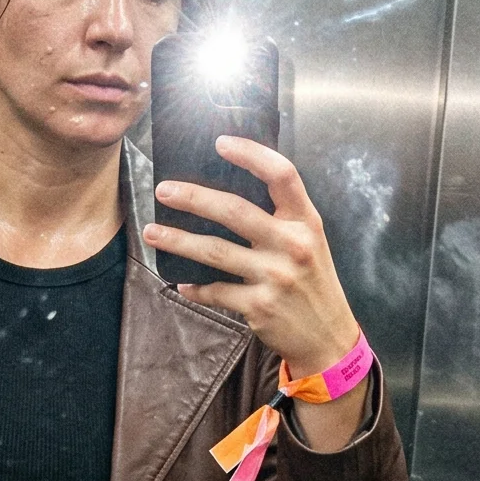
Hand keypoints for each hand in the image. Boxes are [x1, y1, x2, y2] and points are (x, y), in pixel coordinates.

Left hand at [143, 137, 367, 447]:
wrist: (328, 338)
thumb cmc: (312, 283)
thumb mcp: (310, 241)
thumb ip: (281, 217)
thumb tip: (227, 191)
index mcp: (306, 221)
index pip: (282, 175)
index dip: (251, 154)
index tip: (221, 142)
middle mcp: (292, 245)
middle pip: (235, 211)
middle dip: (193, 198)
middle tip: (164, 190)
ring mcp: (275, 277)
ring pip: (215, 251)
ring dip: (178, 240)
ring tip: (151, 232)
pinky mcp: (259, 306)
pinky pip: (215, 291)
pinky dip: (195, 288)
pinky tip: (182, 284)